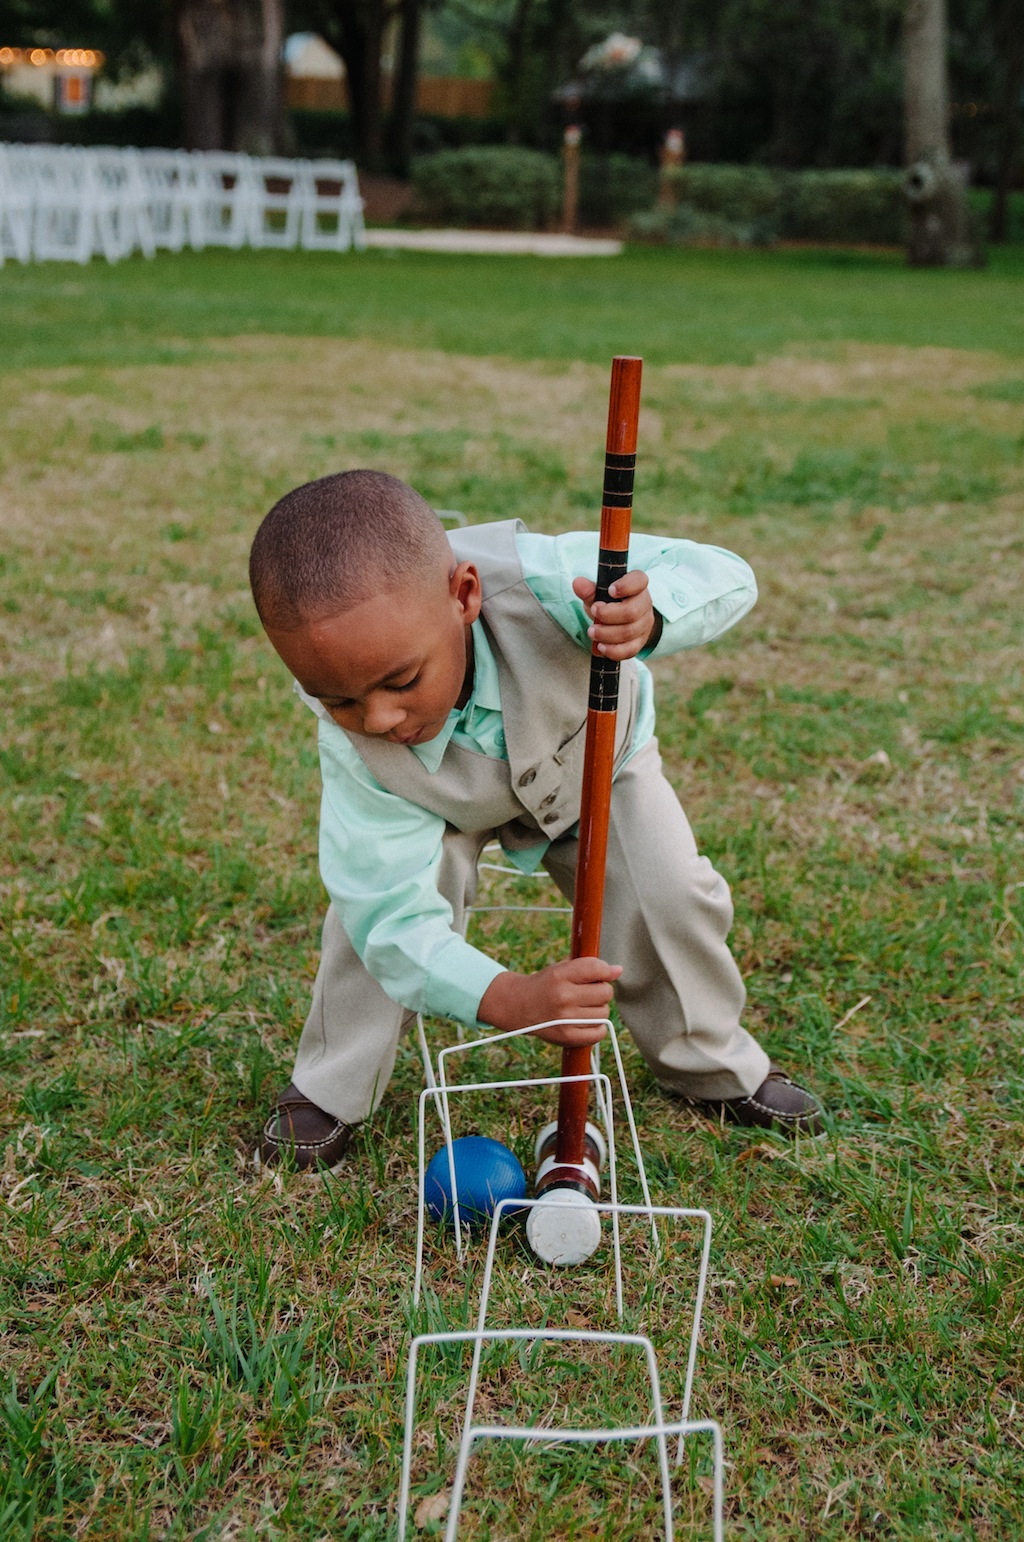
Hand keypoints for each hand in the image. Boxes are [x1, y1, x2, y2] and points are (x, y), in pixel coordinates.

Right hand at [478, 957, 620, 1043]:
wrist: (518, 1006)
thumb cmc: (546, 985)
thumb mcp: (561, 969)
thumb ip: (589, 967)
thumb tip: (619, 970)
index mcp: (560, 975)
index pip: (597, 968)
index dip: (604, 970)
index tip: (600, 974)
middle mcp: (562, 996)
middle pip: (605, 992)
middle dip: (601, 991)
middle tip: (588, 993)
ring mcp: (565, 1019)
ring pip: (604, 1013)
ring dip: (598, 1009)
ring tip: (584, 1007)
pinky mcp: (567, 1037)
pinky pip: (599, 1032)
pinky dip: (597, 1027)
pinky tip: (586, 1021)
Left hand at [572, 570, 661, 658]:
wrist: (618, 621)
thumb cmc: (608, 603)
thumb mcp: (597, 594)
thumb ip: (588, 590)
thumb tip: (578, 584)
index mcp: (637, 586)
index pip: (639, 581)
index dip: (626, 586)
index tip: (610, 591)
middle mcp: (644, 604)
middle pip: (632, 612)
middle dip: (608, 615)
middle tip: (594, 613)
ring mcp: (644, 625)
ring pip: (629, 632)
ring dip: (606, 634)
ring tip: (592, 632)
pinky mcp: (640, 642)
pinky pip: (630, 650)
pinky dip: (612, 650)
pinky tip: (600, 646)